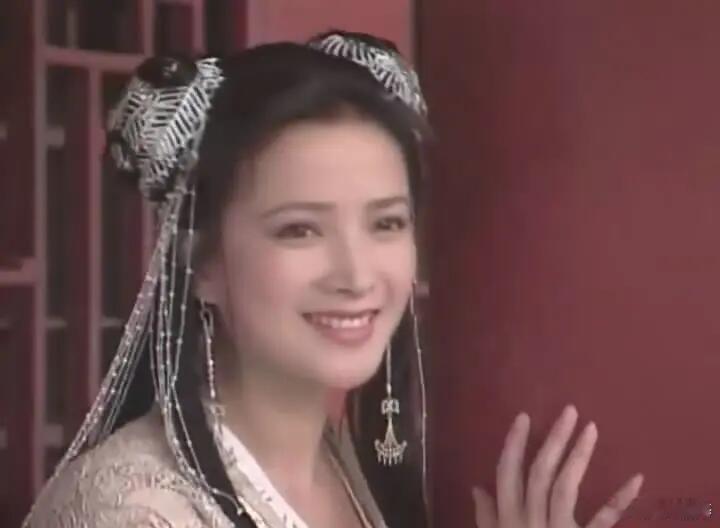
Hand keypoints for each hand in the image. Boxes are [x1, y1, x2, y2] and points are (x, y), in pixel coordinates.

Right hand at [473, 405, 643, 527]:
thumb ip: (486, 519)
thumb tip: (476, 487)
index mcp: (507, 519)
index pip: (507, 474)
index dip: (514, 445)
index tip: (524, 416)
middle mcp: (530, 521)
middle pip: (540, 475)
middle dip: (553, 441)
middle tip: (569, 411)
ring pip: (566, 488)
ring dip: (579, 456)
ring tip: (592, 428)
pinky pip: (603, 521)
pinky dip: (620, 500)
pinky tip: (636, 478)